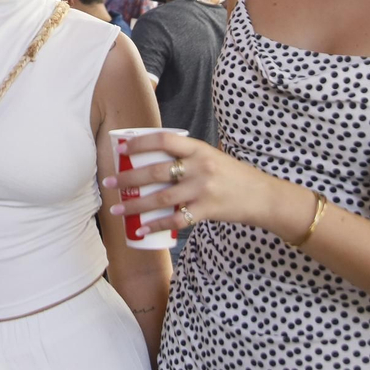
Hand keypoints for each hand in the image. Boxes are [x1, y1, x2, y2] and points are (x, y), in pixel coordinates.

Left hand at [104, 132, 296, 240]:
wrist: (262, 196)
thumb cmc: (233, 175)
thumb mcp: (212, 156)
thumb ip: (188, 156)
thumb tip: (153, 157)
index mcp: (199, 148)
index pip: (164, 139)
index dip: (139, 142)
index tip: (120, 148)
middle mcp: (199, 167)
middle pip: (155, 171)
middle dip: (127, 177)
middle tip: (107, 182)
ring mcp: (202, 190)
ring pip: (160, 198)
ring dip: (134, 205)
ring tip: (116, 208)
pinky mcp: (207, 211)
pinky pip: (176, 220)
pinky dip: (155, 225)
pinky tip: (140, 230)